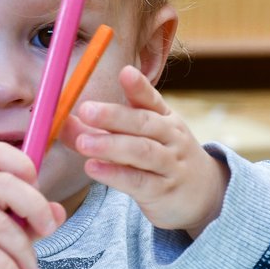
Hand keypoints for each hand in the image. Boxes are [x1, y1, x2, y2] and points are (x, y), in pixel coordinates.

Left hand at [62, 65, 228, 237]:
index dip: (138, 87)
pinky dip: (115, 174)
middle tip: (86, 109)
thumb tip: (63, 120)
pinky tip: (93, 168)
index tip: (124, 72)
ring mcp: (170, 165)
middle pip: (144, 123)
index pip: (152, 99)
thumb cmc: (163, 161)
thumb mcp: (141, 140)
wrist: (205, 196)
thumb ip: (103, 130)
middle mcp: (171, 138)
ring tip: (83, 142)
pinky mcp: (163, 191)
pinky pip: (138, 181)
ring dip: (110, 145)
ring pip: (142, 151)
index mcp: (165, 119)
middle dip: (114, 115)